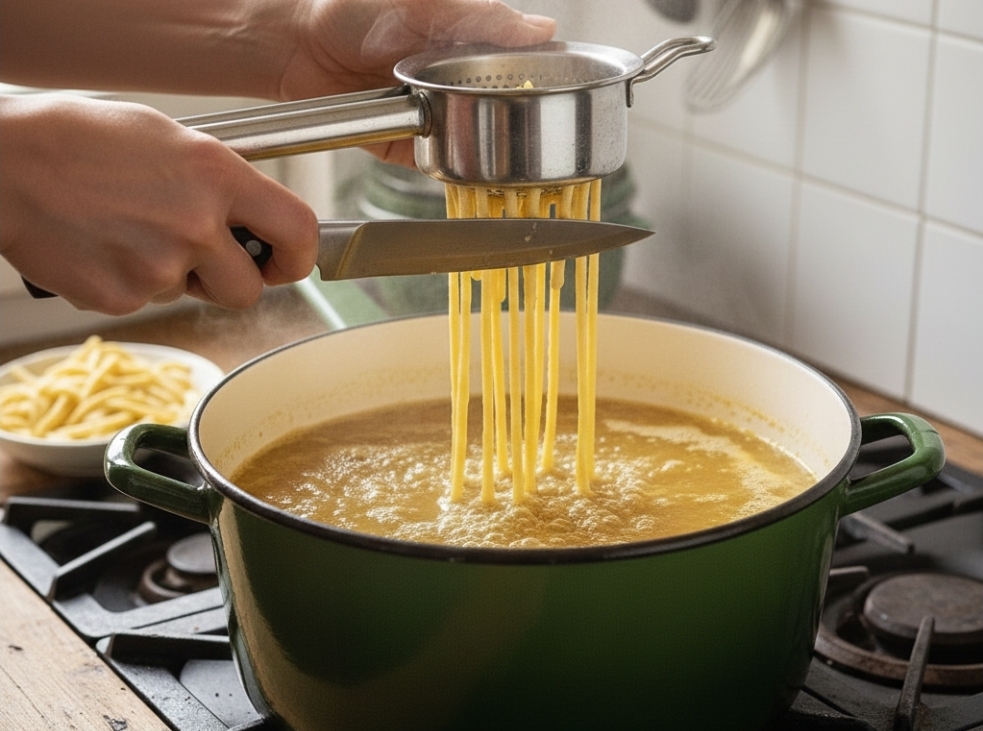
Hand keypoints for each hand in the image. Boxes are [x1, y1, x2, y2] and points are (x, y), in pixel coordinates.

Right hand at [0, 94, 317, 313]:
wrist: (4, 164)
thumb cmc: (81, 139)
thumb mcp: (170, 138)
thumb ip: (222, 180)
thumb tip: (253, 216)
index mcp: (218, 176)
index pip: (298, 229)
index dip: (300, 256)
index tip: (289, 262)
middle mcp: (196, 225)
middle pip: (249, 290)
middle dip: (231, 280)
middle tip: (201, 254)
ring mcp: (158, 267)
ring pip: (192, 294)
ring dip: (176, 276)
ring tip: (132, 231)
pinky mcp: (121, 298)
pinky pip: (146, 302)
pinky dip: (130, 282)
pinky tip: (105, 245)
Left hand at [277, 0, 555, 164]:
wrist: (298, 45)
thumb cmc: (355, 9)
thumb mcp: (426, 4)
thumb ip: (483, 18)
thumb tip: (543, 29)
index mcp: (470, 45)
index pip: (523, 69)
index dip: (546, 85)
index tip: (565, 100)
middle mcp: (457, 84)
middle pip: (507, 113)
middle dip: (524, 128)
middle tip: (543, 140)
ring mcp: (437, 118)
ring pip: (480, 144)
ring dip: (495, 154)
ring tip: (519, 164)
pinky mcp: (411, 149)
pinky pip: (443, 166)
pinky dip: (457, 172)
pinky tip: (478, 176)